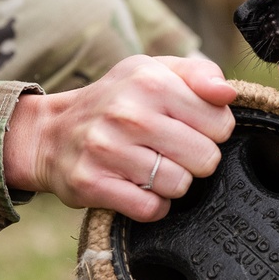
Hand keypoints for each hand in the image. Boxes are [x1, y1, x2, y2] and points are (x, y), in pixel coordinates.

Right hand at [4, 55, 235, 220]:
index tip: (190, 128)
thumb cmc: (115, 100)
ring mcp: (108, 150)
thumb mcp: (153, 71)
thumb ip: (199, 74)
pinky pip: (151, 208)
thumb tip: (227, 93)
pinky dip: (153, 204)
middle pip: (205, 158)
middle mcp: (128, 113)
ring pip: (180, 185)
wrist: (51, 133)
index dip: (212, 130)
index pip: (221, 123)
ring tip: (152, 167)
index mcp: (151, 80)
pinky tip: (139, 186)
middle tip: (172, 151)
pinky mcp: (93, 184)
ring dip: (173, 182)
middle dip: (195, 159)